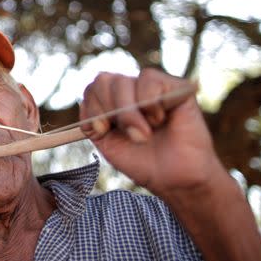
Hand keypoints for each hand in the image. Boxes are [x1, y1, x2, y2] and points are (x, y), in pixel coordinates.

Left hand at [79, 69, 226, 197]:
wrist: (176, 181)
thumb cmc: (144, 163)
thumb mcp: (108, 143)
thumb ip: (93, 120)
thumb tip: (84, 102)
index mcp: (115, 102)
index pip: (93, 87)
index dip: (93, 107)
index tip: (101, 131)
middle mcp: (133, 90)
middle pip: (104, 80)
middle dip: (110, 111)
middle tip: (128, 135)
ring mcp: (153, 87)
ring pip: (124, 80)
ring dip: (129, 112)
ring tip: (145, 134)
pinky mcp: (176, 86)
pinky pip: (149, 79)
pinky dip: (149, 103)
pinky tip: (160, 119)